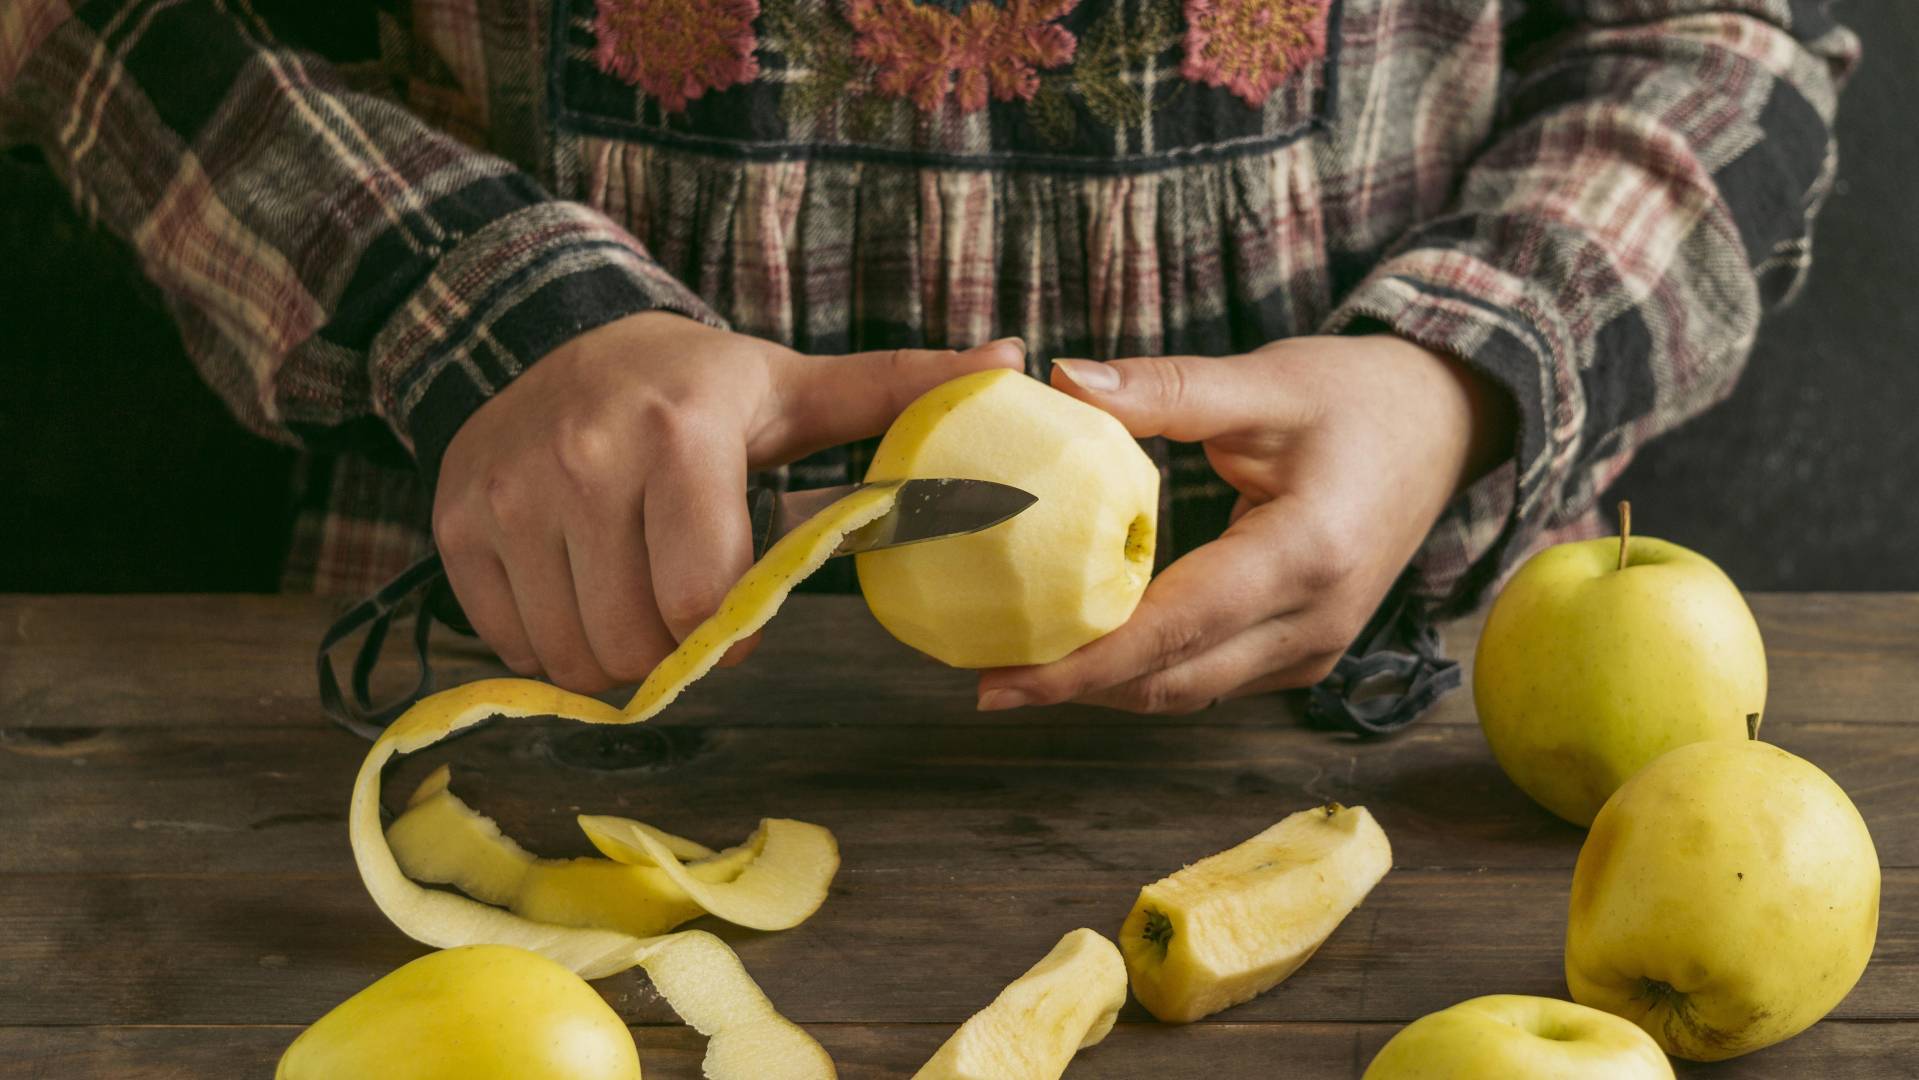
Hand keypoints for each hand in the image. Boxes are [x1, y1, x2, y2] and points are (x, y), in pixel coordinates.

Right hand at [434, 311, 1024, 692]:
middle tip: (688, 607)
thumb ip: (902, 387)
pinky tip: (579, 584)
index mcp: (679, 433)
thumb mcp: (794, 384)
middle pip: (636, 643)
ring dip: (614, 653)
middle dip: (674, 651)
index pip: (702, 600)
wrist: (547, 334)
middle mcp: (581, 461)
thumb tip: (1016, 359)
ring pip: (572, 655)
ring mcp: (509, 496)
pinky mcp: (457, 525)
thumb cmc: (691, 381)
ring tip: (635, 592)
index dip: (731, 634)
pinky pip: (511, 643)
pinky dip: (551, 640)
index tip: (741, 619)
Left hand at [976, 335, 1512, 714]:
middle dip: (1077, 688)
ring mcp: (1317, 648)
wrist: (1445, 426)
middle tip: (987, 680)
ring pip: (1189, 690)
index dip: (1084, 663)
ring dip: (1107, 686)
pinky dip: (1148, 671)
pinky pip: (1211, 676)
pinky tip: (1089, 645)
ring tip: (1021, 668)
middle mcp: (1316, 622)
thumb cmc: (1358, 396)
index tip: (1001, 679)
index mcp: (1307, 554)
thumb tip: (1062, 379)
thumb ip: (1164, 389)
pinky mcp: (1306, 652)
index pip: (1174, 629)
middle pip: (1173, 681)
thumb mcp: (1265, 380)